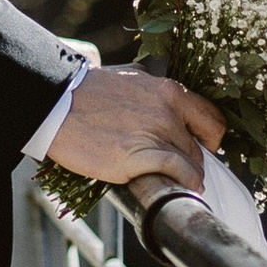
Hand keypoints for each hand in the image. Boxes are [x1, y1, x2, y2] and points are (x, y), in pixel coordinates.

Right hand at [48, 67, 224, 196]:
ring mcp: (155, 134)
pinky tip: (180, 189)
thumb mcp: (126, 77)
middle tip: (184, 168)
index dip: (210, 137)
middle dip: (195, 159)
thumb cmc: (85, 91)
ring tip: (179, 182)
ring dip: (188, 176)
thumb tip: (157, 93)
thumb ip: (148, 86)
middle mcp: (167, 111)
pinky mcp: (140, 157)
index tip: (203, 146)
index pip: (211, 118)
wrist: (54, 104)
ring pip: (192, 162)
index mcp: (167, 91)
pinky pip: (178, 173)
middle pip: (200, 146)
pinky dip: (184, 183)